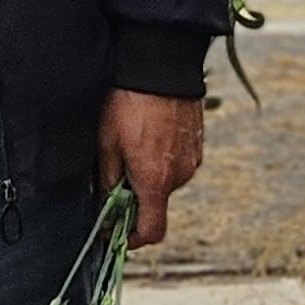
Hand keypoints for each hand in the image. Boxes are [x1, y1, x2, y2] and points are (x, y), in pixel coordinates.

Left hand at [99, 89, 206, 247]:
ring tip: (132, 143)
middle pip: (155, 203)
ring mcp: (192, 160)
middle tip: (115, 171)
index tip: (117, 232)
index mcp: (155, 181)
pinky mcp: (198, 144)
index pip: (152, 231)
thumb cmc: (129, 102)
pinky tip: (148, 133)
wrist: (162, 64)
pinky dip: (161, 158)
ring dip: (148, 174)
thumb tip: (107, 203)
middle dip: (135, 195)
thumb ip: (107, 180)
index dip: (133, 239)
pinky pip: (177, 162)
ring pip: (165, 181)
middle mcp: (179, 176)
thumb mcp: (106, 142)